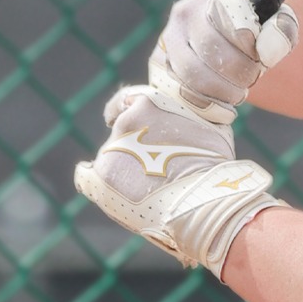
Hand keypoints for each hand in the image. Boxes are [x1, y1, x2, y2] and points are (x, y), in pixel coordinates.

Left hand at [74, 85, 283, 279]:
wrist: (203, 201)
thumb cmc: (214, 167)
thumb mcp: (210, 128)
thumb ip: (188, 118)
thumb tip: (183, 120)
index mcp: (152, 103)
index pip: (127, 100)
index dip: (124, 111)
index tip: (122, 120)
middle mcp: (127, 121)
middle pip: (121, 132)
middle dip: (133, 147)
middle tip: (151, 167)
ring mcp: (112, 148)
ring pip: (111, 156)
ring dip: (124, 169)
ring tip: (151, 191)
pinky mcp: (102, 175)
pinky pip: (88, 178)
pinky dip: (99, 184)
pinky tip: (118, 195)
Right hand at [148, 0, 298, 124]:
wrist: (224, 42)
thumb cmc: (252, 32)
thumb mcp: (273, 22)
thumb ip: (283, 29)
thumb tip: (267, 52)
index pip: (233, 25)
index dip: (250, 49)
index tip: (259, 56)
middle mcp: (184, 12)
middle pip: (211, 50)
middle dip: (240, 72)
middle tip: (252, 77)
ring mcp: (168, 38)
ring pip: (193, 73)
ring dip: (224, 90)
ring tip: (239, 91)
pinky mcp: (160, 64)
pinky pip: (181, 90)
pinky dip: (207, 102)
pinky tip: (223, 102)